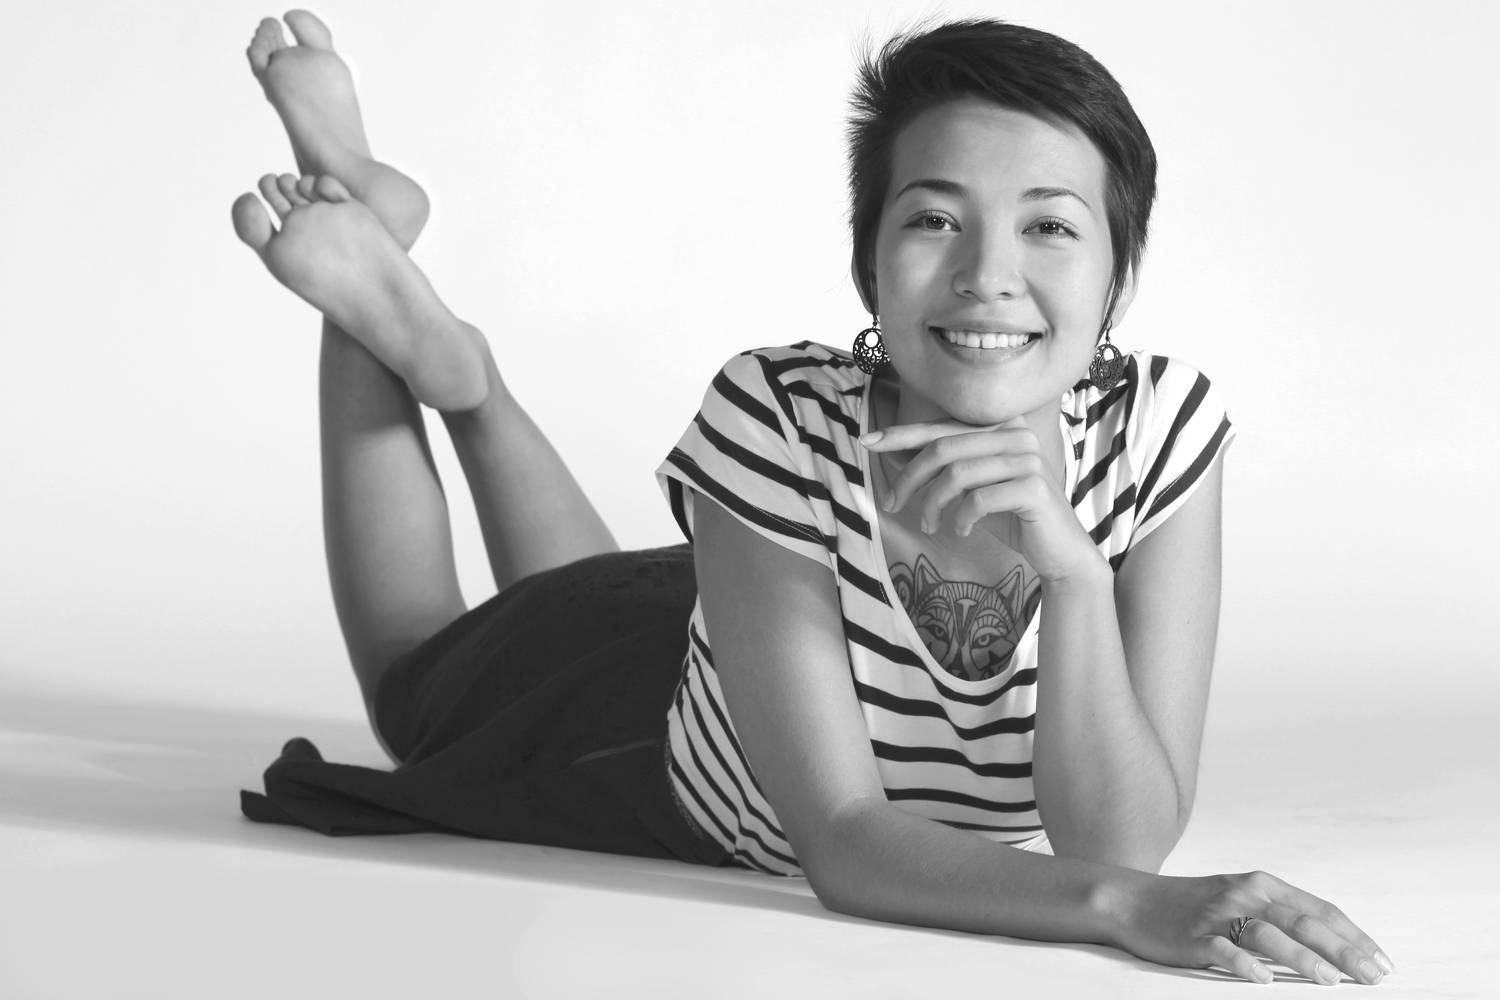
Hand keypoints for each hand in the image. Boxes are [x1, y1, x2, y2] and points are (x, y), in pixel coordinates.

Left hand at [860, 416, 1102, 583]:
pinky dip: (960, 517)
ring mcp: (1028, 458)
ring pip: (957, 473)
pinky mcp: (1034, 487)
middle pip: (943, 448)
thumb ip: (946, 468)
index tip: (866, 441)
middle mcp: (1016, 434)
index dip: (902, 434)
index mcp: (1001, 427)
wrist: (1058, 552)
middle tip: (890, 504)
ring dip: (932, 503)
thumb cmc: (1010, 517)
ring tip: (927, 525)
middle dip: (909, 477)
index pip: (941, 427)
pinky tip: (959, 531)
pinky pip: (979, 498)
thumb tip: (894, 455)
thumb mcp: (972, 488)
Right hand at [1114, 868, 1394, 984]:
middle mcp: (1244, 895)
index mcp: (1261, 885)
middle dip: (1343, 951)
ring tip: (1330, 981)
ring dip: (1302, 958)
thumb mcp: (1238, 898)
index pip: (1319, 910)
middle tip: (1372, 976)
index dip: (1353, 936)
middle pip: (1302, 922)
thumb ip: (1278, 914)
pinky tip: (1263, 979)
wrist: (1133, 900)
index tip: (1381, 961)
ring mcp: (1218, 915)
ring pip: (1269, 934)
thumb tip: (1330, 946)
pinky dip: (1245, 964)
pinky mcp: (1193, 937)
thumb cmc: (1191, 905)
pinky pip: (1223, 950)